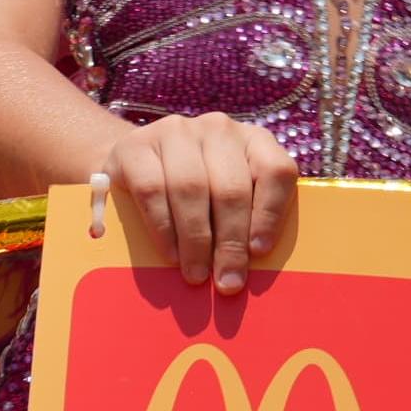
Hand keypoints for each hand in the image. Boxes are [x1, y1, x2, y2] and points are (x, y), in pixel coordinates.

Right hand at [89, 112, 295, 296]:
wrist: (138, 165)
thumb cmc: (198, 194)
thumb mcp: (230, 198)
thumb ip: (247, 220)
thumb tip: (247, 269)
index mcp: (254, 141)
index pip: (275, 171)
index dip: (270, 213)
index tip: (259, 251)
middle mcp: (218, 129)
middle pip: (231, 188)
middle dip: (230, 242)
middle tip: (227, 282)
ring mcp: (176, 131)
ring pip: (191, 188)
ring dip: (195, 240)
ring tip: (196, 275)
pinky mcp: (135, 146)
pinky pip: (152, 190)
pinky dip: (163, 228)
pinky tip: (171, 254)